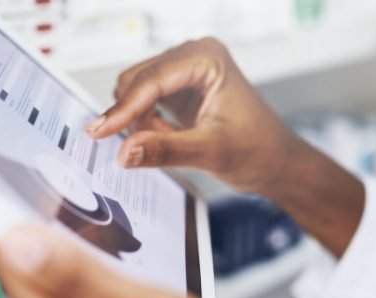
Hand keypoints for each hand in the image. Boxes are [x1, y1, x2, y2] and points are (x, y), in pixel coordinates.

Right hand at [86, 37, 302, 192]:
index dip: (123, 109)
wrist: (276, 163)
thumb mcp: (211, 152)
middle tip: (151, 146)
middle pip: (136, 80)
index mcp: (207, 57)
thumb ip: (166, 150)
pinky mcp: (179, 88)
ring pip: (135, 91)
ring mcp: (185, 71)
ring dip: (142, 122)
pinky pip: (145, 103)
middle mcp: (193, 56)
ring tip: (174, 140)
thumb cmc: (258, 150)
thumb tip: (124, 152)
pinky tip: (172, 136)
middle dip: (136, 116)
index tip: (98, 133)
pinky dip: (148, 124)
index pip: (151, 79)